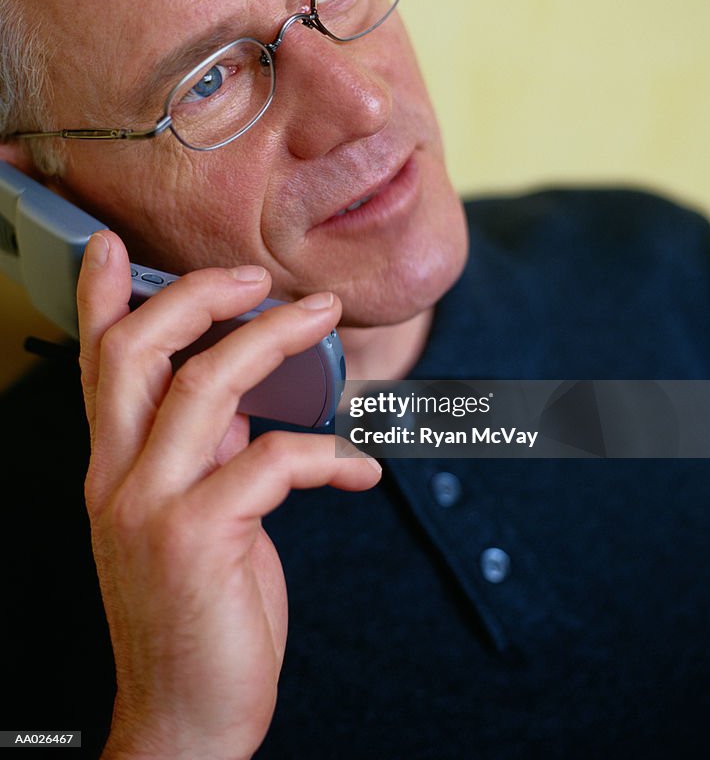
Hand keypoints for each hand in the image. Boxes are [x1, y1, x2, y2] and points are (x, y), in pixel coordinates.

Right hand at [77, 231, 380, 758]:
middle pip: (137, 353)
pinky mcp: (197, 540)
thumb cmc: (196, 614)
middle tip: (255, 277)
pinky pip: (273, 461)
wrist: (186, 722)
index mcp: (112, 469)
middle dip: (196, 297)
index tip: (111, 247)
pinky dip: (328, 455)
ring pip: (206, 386)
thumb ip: (203, 455)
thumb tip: (247, 397)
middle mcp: (117, 480)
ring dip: (274, 341)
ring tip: (323, 320)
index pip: (97, 366)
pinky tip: (361, 472)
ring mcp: (150, 508)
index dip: (99, 300)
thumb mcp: (187, 521)